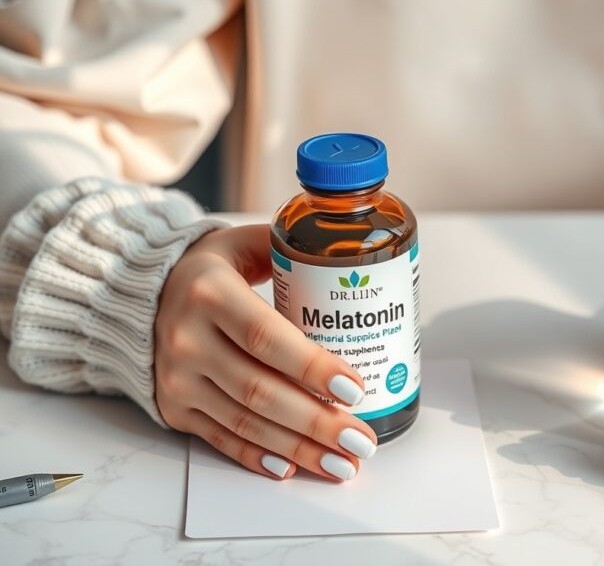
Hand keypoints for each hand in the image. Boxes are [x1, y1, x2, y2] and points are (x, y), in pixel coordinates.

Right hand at [154, 225, 376, 480]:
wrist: (133, 295)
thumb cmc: (207, 271)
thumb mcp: (240, 244)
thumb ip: (289, 248)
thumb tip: (345, 257)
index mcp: (210, 293)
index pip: (265, 336)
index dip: (311, 366)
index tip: (355, 388)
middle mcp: (187, 339)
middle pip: (260, 391)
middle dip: (318, 422)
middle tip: (362, 441)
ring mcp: (178, 379)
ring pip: (246, 422)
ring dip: (299, 448)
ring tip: (343, 464)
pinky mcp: (174, 408)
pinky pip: (220, 439)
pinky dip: (258, 456)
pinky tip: (292, 467)